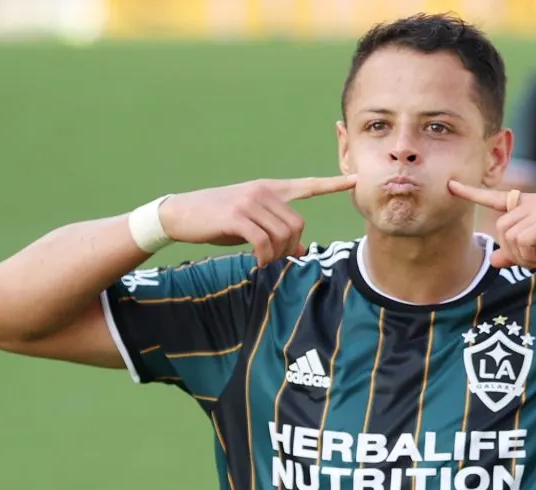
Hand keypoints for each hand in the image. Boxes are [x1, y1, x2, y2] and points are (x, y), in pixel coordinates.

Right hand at [159, 175, 356, 265]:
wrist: (180, 214)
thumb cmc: (217, 220)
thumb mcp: (250, 225)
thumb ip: (276, 232)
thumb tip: (301, 250)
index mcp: (269, 189)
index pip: (307, 185)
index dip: (333, 184)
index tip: (356, 180)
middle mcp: (263, 191)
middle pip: (297, 224)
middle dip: (290, 247)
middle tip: (275, 260)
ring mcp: (250, 201)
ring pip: (283, 234)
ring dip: (277, 255)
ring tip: (264, 261)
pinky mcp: (237, 215)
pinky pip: (264, 242)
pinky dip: (265, 257)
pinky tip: (257, 262)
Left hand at [448, 180, 535, 269]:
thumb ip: (519, 253)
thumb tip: (493, 259)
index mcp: (535, 204)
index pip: (498, 197)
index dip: (472, 193)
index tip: (451, 186)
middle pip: (501, 227)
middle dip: (513, 251)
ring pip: (509, 234)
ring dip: (523, 255)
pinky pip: (523, 239)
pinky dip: (532, 255)